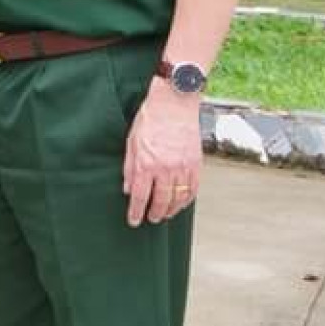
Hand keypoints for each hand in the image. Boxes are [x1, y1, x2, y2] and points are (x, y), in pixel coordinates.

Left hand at [123, 80, 202, 226]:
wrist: (174, 104)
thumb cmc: (150, 120)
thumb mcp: (131, 142)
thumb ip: (129, 168)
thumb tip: (128, 189)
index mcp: (146, 164)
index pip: (140, 196)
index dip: (136, 211)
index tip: (133, 221)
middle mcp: (166, 169)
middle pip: (161, 201)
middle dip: (154, 213)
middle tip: (150, 219)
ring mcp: (183, 168)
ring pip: (178, 198)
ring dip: (171, 210)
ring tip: (164, 214)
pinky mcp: (196, 164)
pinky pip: (192, 189)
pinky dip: (186, 199)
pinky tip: (180, 203)